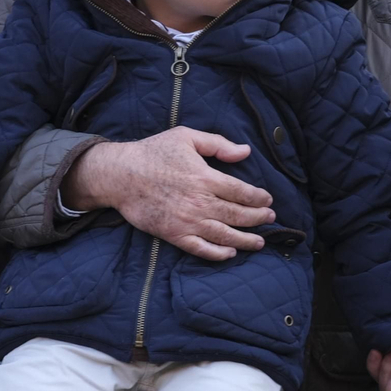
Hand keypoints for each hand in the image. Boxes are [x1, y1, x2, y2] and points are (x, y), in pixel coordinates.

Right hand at [62, 127, 275, 260]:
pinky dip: (218, 254)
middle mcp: (200, 202)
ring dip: (245, 240)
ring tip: (259, 242)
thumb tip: (245, 151)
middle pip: (238, 214)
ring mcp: (188, 221)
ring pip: (224, 235)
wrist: (120, 175)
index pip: (242, 192)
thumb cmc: (153, 152)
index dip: (259, 198)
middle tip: (270, 219)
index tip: (268, 200)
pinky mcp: (174, 234)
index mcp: (206, 178)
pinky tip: (229, 253)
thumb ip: (217, 144)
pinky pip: (201, 249)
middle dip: (258, 218)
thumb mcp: (186, 137)